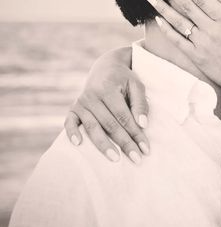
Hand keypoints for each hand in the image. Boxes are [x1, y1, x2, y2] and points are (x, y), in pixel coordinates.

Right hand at [64, 47, 149, 163]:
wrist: (105, 67)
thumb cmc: (124, 79)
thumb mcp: (137, 85)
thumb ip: (140, 103)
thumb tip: (143, 124)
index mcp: (108, 89)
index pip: (124, 116)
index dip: (135, 133)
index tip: (145, 149)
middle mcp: (92, 96)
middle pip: (110, 125)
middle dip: (124, 143)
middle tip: (136, 159)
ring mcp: (80, 103)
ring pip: (92, 127)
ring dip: (103, 145)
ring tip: (116, 159)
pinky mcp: (73, 108)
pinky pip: (69, 122)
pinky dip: (71, 133)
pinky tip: (78, 144)